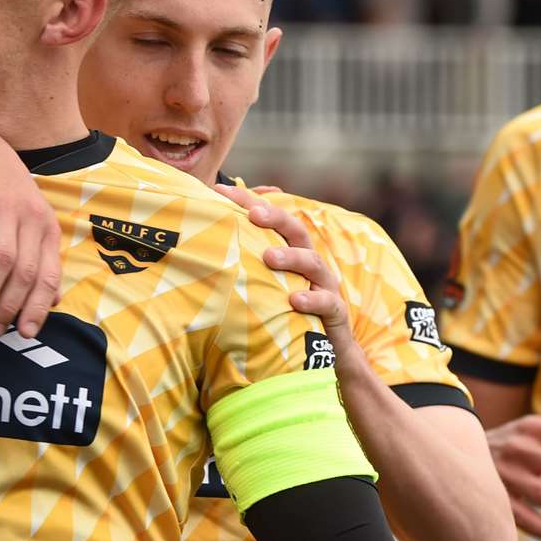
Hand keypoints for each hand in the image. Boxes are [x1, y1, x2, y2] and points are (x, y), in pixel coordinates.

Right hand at [0, 125, 61, 337]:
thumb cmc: (6, 194)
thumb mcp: (32, 222)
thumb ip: (42, 258)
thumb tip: (54, 300)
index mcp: (48, 229)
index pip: (49, 275)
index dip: (39, 307)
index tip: (26, 333)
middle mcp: (32, 220)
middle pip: (25, 273)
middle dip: (9, 307)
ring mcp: (6, 211)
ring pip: (1, 262)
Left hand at [214, 183, 369, 380]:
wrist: (327, 351)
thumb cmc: (286, 308)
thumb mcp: (264, 282)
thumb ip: (242, 259)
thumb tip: (205, 237)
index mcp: (291, 250)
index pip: (271, 217)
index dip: (249, 201)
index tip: (220, 190)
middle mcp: (309, 262)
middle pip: (296, 231)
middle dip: (275, 218)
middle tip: (253, 214)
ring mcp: (324, 285)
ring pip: (314, 262)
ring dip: (291, 257)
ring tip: (269, 257)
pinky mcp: (334, 312)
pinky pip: (327, 302)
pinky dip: (312, 299)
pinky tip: (294, 299)